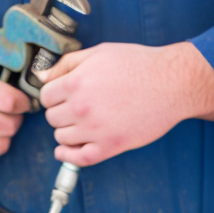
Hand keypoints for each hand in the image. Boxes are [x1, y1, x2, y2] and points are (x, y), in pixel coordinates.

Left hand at [38, 41, 213, 166]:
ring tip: (77, 123)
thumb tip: (42, 77)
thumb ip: (66, 64)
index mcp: (75, 82)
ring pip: (62, 137)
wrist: (171, 83)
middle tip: (71, 106)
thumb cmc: (136, 64)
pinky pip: (80, 159)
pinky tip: (64, 151)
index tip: (60, 94)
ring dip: (65, 131)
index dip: (52, 94)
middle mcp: (81, 108)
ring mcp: (96, 130)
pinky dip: (67, 157)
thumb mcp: (97, 53)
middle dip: (59, 111)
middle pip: (52, 117)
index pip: (45, 96)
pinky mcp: (112, 146)